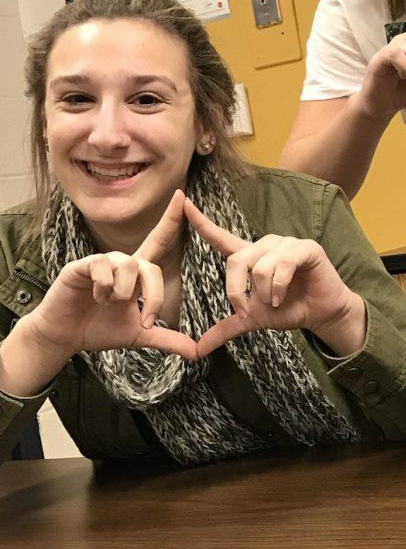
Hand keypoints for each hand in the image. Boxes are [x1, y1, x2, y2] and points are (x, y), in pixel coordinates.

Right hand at [23, 191, 197, 362]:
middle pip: (150, 267)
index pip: (158, 240)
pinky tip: (93, 295)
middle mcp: (123, 262)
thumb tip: (197, 352)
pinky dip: (103, 287)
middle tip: (146, 320)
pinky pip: (103, 267)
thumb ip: (168, 339)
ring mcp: (102, 261)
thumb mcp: (139, 335)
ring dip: (122, 293)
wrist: (64, 337)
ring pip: (128, 267)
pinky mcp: (82, 265)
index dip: (171, 219)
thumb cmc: (99, 329)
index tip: (184, 196)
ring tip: (107, 303)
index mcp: (137, 272)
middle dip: (152, 296)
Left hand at [186, 201, 366, 358]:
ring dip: (264, 293)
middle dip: (238, 291)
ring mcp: (287, 244)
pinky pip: (283, 264)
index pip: (222, 237)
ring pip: (260, 266)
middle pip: (237, 260)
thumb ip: (226, 328)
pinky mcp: (306, 248)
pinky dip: (279, 286)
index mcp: (251, 256)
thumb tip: (196, 349)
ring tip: (275, 302)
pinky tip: (283, 298)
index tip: (183, 203)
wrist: (320, 314)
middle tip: (251, 308)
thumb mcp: (252, 319)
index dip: (202, 222)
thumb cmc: (288, 309)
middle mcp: (266, 245)